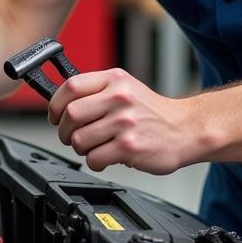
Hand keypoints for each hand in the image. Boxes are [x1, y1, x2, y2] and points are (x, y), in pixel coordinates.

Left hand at [48, 68, 196, 173]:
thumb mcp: (125, 87)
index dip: (56, 103)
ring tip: (92, 147)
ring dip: (79, 148)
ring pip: (79, 140)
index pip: (71, 86)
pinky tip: (104, 157)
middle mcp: (119, 99)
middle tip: (70, 136)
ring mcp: (124, 123)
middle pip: (71, 114)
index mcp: (114, 80)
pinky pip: (95, 158)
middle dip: (64, 130)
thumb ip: (97, 91)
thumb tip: (62, 103)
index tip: (55, 115)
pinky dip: (94, 162)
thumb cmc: (152, 111)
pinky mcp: (130, 147)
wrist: (186, 129)